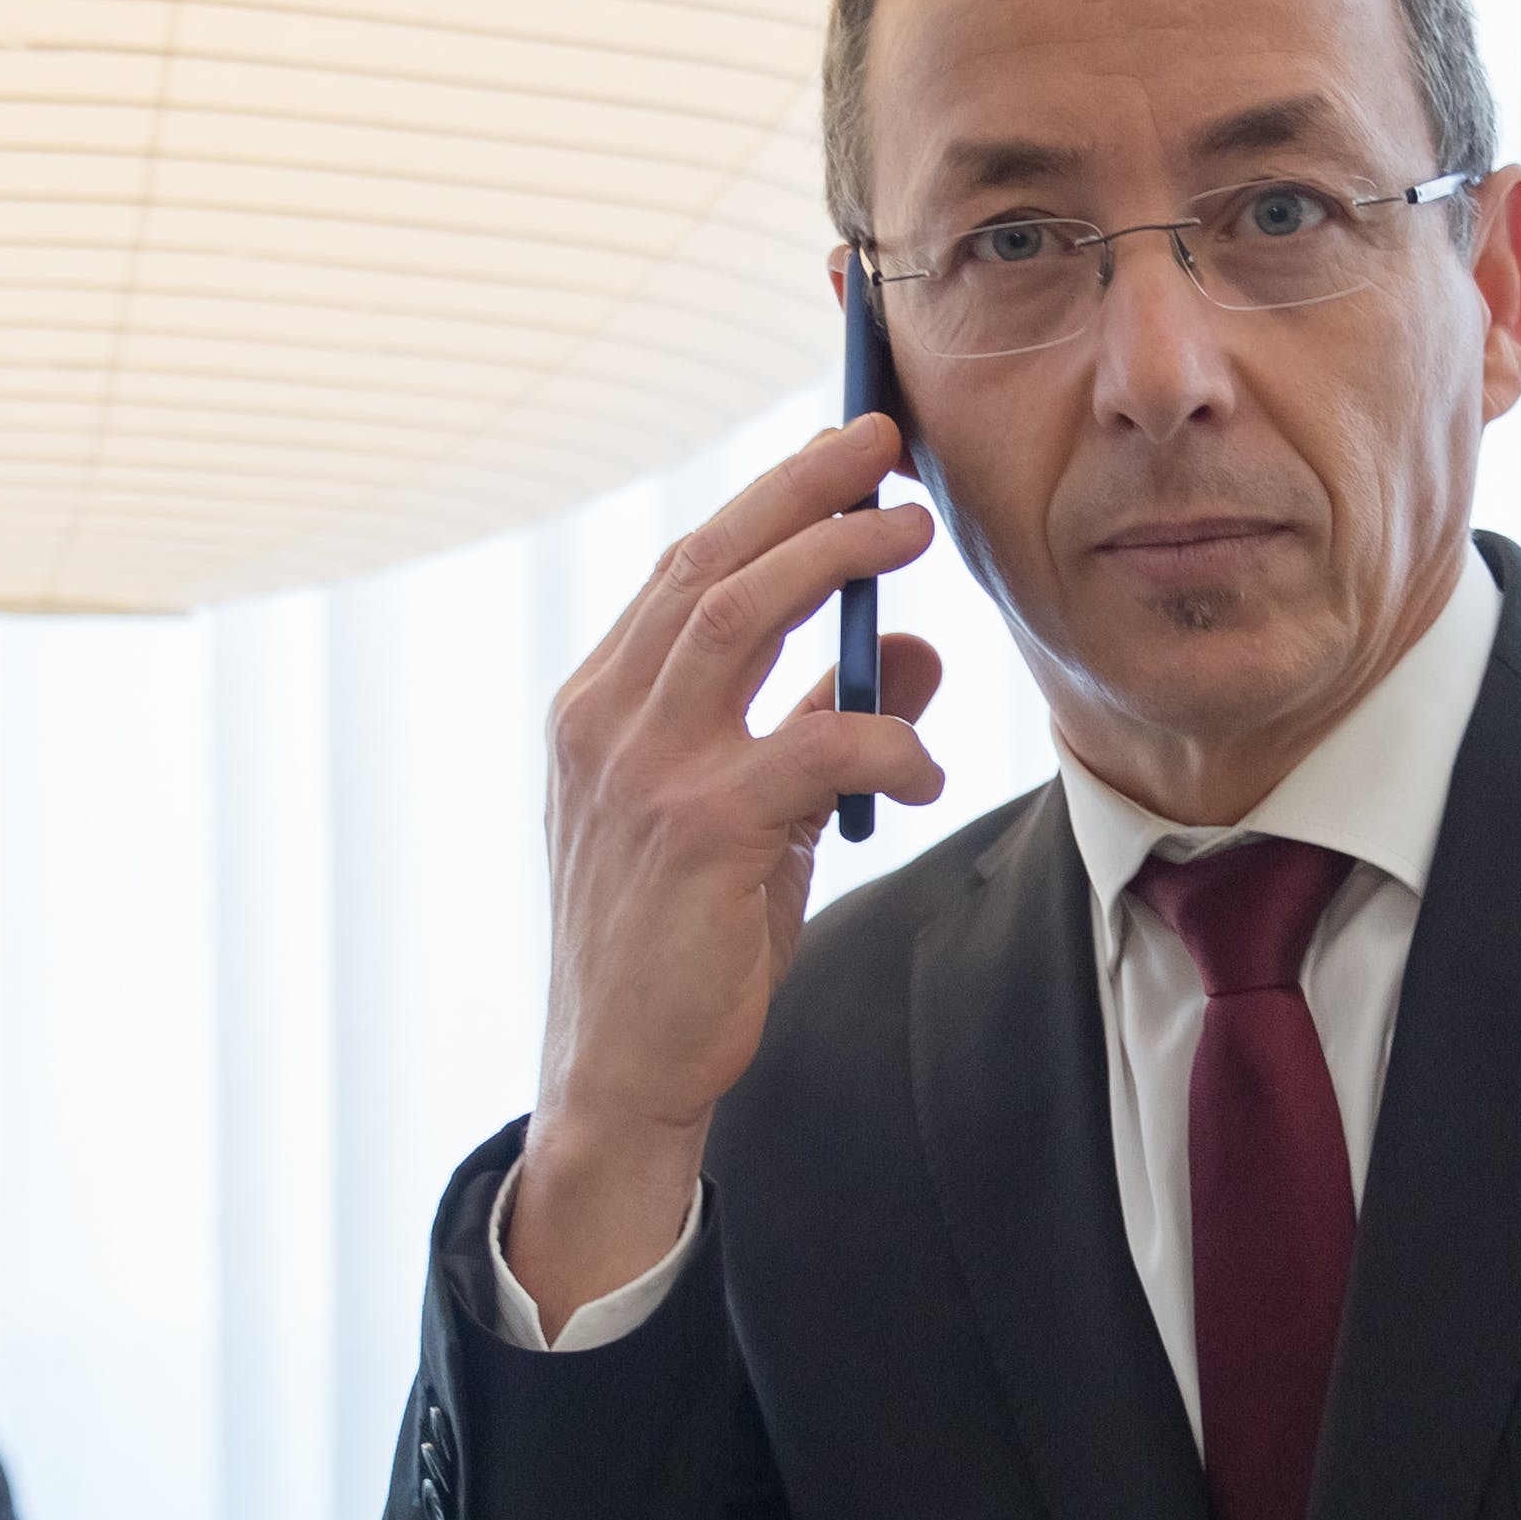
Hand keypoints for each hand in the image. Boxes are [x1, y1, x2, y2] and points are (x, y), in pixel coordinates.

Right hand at [520, 412, 946, 1315]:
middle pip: (710, 561)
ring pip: (740, 614)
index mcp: (600, 707)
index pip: (686, 568)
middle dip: (803, 490)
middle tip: (886, 446)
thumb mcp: (753, 820)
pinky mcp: (695, 832)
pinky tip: (921, 765)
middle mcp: (604, 721)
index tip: (844, 451)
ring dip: (834, 560)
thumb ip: (811, 725)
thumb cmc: (683, 945)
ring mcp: (641, 772)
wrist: (622, 1073)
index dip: (770, 500)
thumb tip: (909, 653)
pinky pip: (812, 745)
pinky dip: (883, 739)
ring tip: (911, 534)